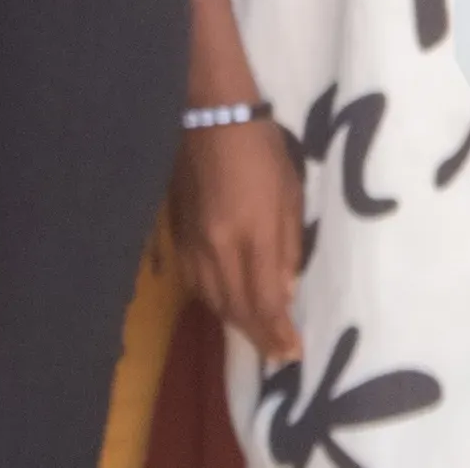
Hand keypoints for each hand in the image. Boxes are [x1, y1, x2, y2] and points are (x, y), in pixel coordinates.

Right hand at [172, 117, 303, 363]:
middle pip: (237, 310)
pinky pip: (197, 285)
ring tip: (259, 334)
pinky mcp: (176, 239)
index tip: (293, 353)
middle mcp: (217, 248)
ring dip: (237, 323)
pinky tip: (230, 304)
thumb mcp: (290, 193)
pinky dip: (217, 302)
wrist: (208, 116)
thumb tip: (286, 292)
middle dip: (259, 337)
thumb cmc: (261, 147)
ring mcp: (192, 246)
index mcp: (251, 233)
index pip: (265, 301)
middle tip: (279, 353)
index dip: (278, 333)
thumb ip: (288, 246)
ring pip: (214, 302)